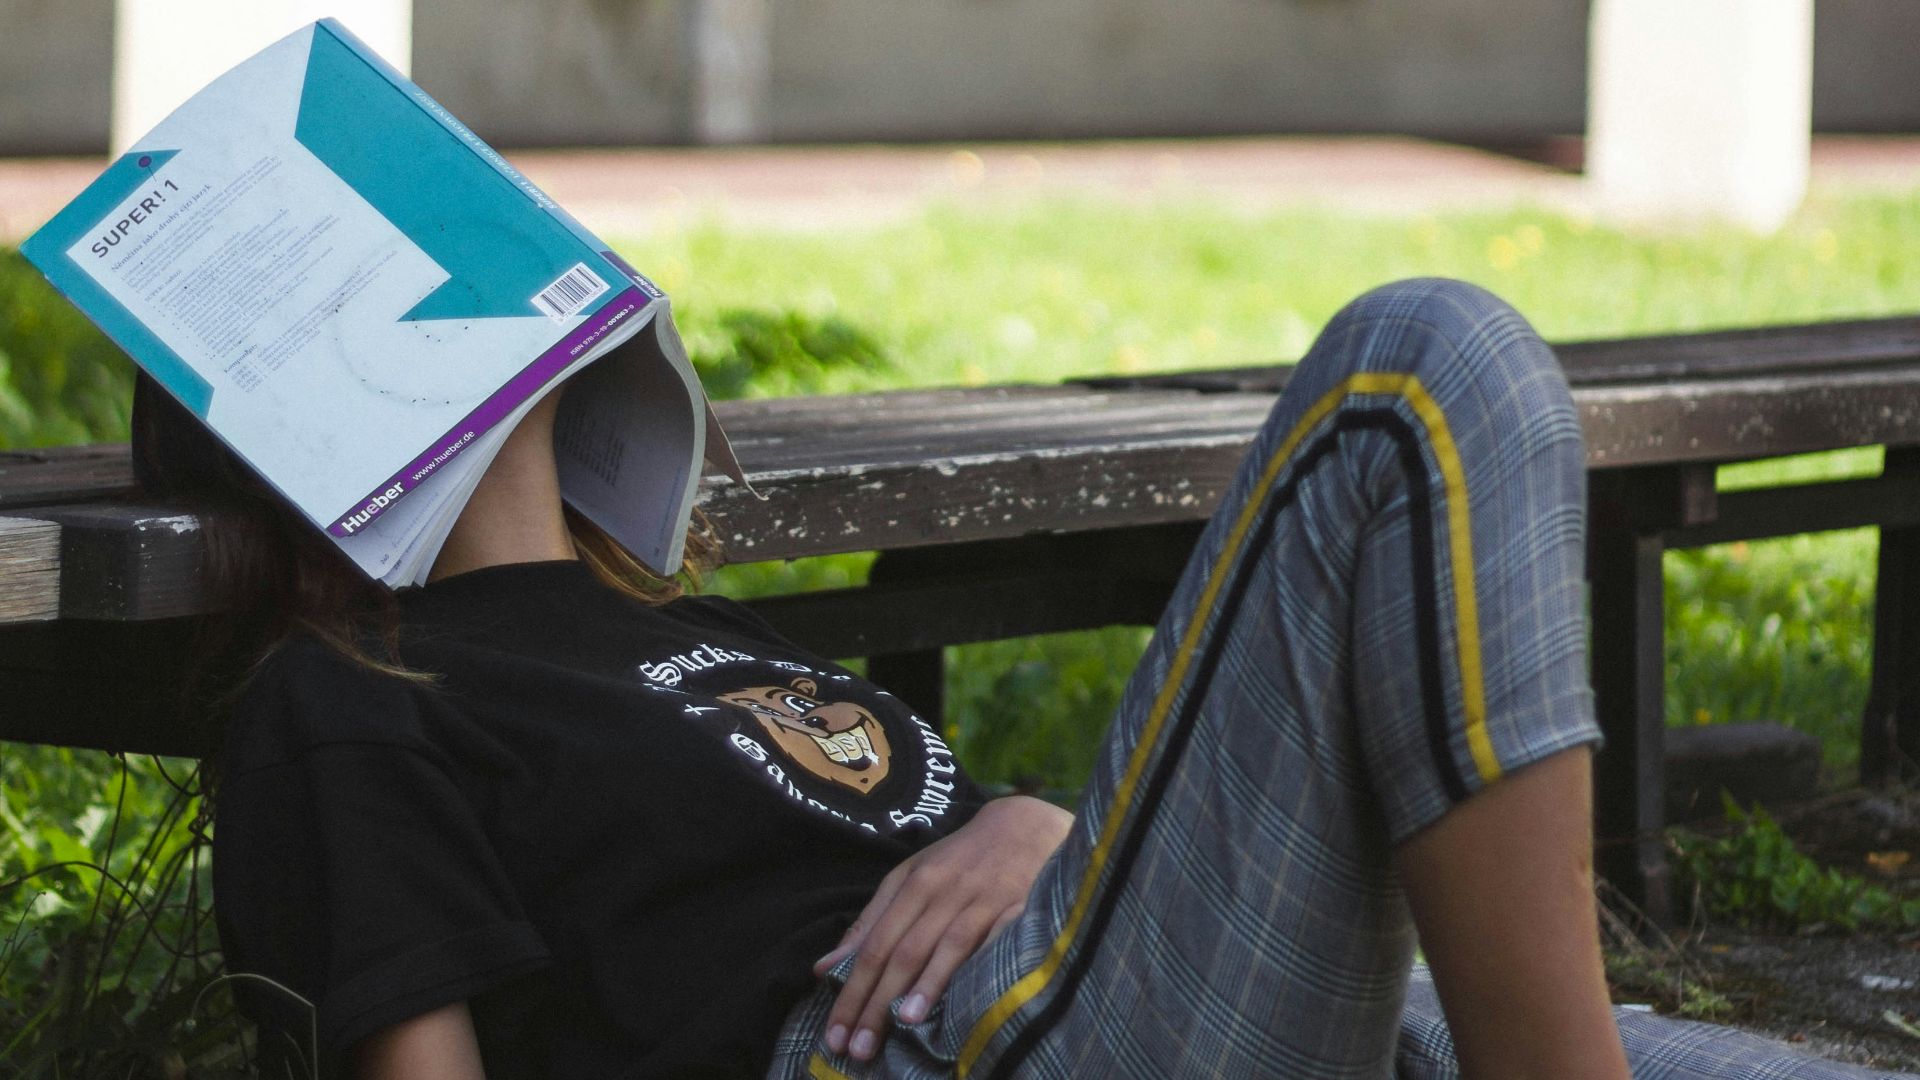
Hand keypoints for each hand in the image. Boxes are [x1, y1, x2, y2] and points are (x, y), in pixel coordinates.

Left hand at [813, 795, 1072, 1061]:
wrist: (1023, 826)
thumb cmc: (958, 859)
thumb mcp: (908, 878)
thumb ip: (870, 922)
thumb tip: (823, 969)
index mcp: (913, 884)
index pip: (874, 946)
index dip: (852, 991)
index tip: (834, 1034)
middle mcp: (943, 892)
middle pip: (903, 952)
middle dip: (877, 1002)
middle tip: (858, 1049)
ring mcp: (982, 900)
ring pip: (946, 947)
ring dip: (924, 986)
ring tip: (903, 1025)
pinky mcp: (1019, 907)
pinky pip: (996, 942)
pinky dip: (979, 968)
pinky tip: (968, 998)